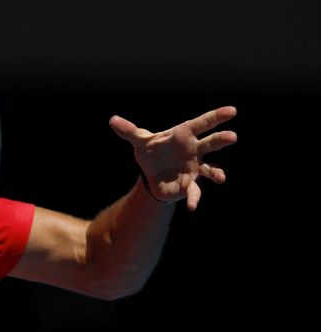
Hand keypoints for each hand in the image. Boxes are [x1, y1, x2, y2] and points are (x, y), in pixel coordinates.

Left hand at [109, 106, 237, 210]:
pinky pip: (194, 191)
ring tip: (221, 178)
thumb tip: (112, 120)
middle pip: (211, 143)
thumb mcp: (140, 141)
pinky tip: (192, 206)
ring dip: (217, 173)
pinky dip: (194, 198)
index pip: (202, 123)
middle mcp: (195, 150)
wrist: (153, 173)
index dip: (216, 116)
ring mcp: (195, 167)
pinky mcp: (190, 184)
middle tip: (232, 136)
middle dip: (221, 139)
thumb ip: (129, 131)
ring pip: (210, 168)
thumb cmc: (152, 151)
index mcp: (184, 135)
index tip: (231, 111)